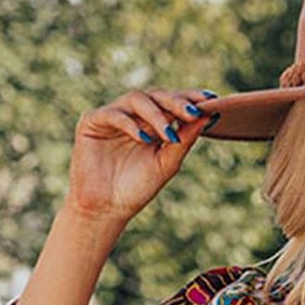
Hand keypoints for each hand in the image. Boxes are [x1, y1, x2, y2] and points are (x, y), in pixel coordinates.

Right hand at [64, 86, 219, 229]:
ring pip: (137, 99)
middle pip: (157, 95)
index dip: (190, 97)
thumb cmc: (137, 188)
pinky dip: (130, 125)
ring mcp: (113, 115)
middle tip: (193, 111)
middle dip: (176, 102)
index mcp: (152, 122)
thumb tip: (210, 117)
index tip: (212, 99)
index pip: (172, 102)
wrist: (107, 208)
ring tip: (168, 134)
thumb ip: (185, 140)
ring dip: (156, 115)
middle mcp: (134, 114)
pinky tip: (144, 138)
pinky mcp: (93, 121)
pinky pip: (113, 114)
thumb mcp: (166, 164)